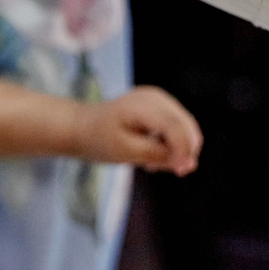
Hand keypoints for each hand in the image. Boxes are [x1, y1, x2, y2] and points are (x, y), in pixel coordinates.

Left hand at [75, 85, 201, 174]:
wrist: (82, 126)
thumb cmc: (99, 139)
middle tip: (154, 168)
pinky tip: (150, 156)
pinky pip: (178, 128)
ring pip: (186, 129)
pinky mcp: (161, 107)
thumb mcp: (125, 151)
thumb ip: (156, 154)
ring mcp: (159, 99)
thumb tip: (186, 162)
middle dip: (183, 152)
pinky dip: (171, 145)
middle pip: (187, 127)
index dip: (183, 150)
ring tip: (148, 163)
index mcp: (142, 105)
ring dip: (176, 150)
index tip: (180, 172)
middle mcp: (156, 97)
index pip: (175, 127)